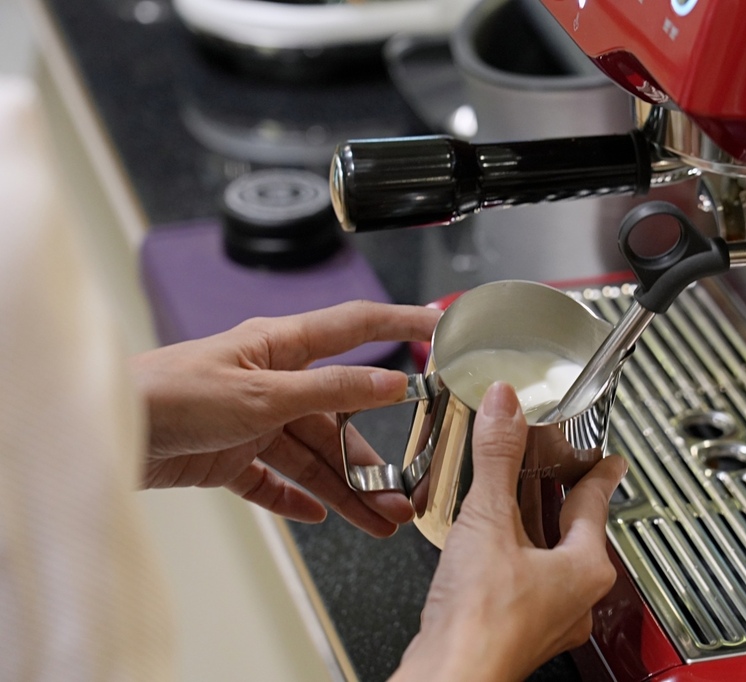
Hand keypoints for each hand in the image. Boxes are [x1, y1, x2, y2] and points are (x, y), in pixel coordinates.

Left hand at [129, 300, 440, 534]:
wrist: (102, 432)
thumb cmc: (168, 393)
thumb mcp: (261, 393)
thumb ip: (330, 390)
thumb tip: (391, 381)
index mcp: (280, 346)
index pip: (356, 326)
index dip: (402, 322)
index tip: (441, 327)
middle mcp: (272, 381)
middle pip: (338, 418)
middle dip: (372, 459)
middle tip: (403, 493)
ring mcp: (251, 420)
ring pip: (311, 457)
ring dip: (343, 490)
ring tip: (377, 522)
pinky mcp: (228, 455)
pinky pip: (273, 480)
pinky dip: (295, 499)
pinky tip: (319, 517)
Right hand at [393, 383, 626, 681]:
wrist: (451, 678)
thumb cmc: (481, 619)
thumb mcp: (490, 519)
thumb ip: (497, 457)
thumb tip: (504, 406)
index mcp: (585, 568)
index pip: (597, 504)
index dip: (601, 475)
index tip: (612, 462)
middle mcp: (575, 600)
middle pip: (576, 534)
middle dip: (564, 502)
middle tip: (559, 476)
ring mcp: (547, 622)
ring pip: (549, 563)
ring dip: (534, 533)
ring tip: (516, 508)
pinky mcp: (516, 635)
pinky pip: (523, 586)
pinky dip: (511, 562)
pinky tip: (486, 556)